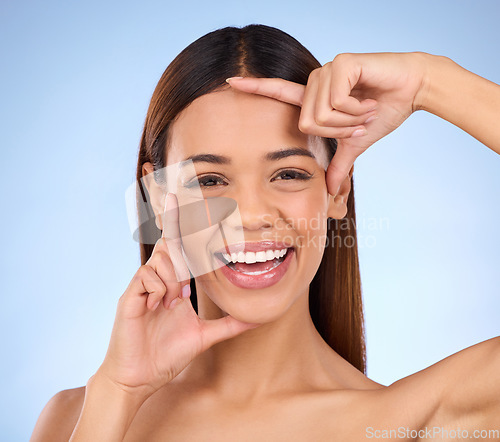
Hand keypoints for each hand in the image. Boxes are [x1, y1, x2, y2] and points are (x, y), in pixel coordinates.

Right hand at [97, 193, 260, 398]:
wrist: (140, 378)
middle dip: (180, 249)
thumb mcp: (205, 336)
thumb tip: (257, 318)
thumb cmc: (167, 355)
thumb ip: (230, 324)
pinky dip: (159, 290)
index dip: (180, 221)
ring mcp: (142, 286)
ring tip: (172, 304)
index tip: (178, 194)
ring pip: (161, 258)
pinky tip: (158, 307)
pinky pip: (146, 276)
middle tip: (186, 288)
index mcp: (174, 284)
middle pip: (169, 243)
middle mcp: (158, 279)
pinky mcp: (130, 296)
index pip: (178, 247)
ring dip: (174, 279)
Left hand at [227, 52, 428, 195]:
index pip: (278, 91)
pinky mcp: (340, 64)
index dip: (255, 87)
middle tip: (359, 121)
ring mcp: (325, 71)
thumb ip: (339, 163)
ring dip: (349, 122)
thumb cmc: (384, 112)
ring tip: (365, 109)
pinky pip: (335, 103)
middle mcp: (315, 81)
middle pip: (305, 124)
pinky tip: (368, 99)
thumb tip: (329, 190)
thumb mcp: (355, 143)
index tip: (230, 81)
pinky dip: (355, 110)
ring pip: (319, 116)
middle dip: (337, 132)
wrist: (412, 90)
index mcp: (315, 98)